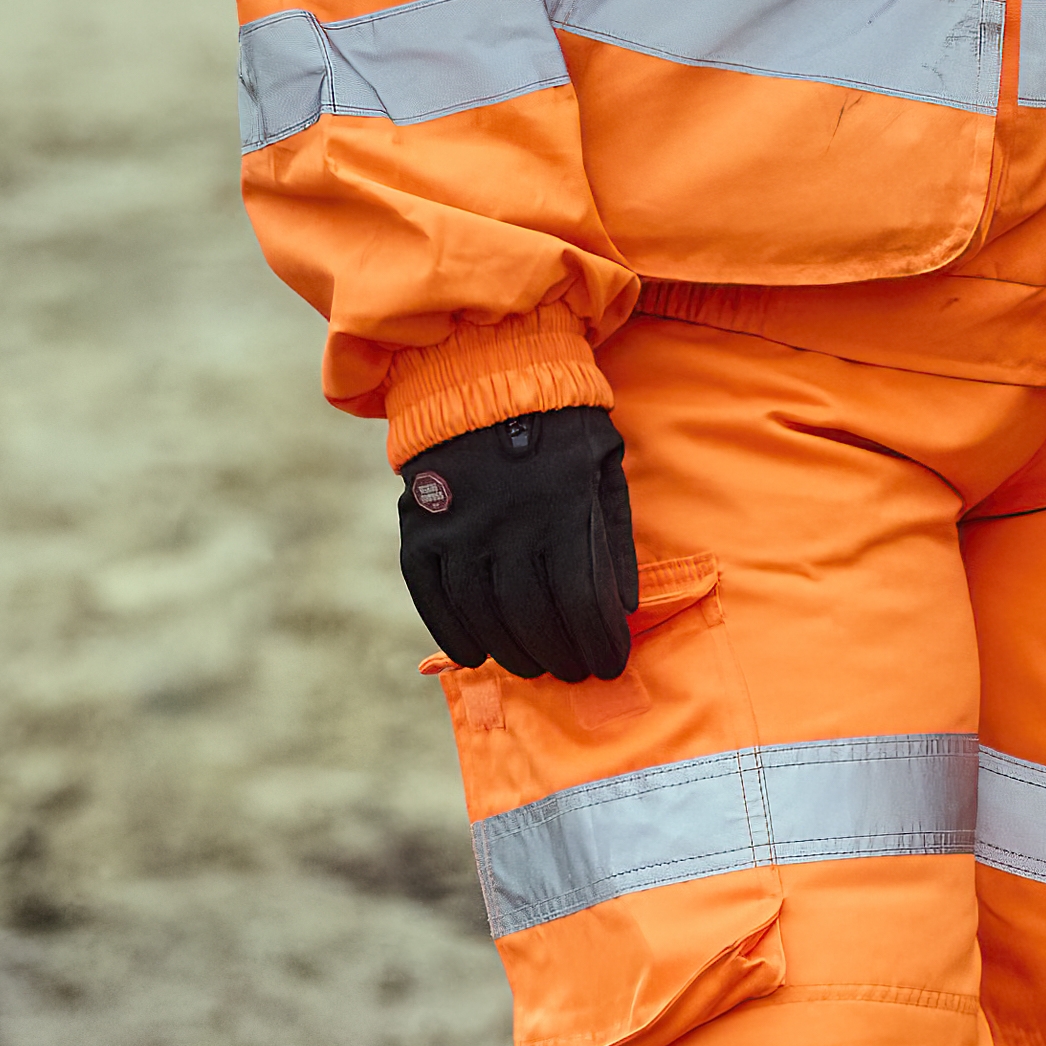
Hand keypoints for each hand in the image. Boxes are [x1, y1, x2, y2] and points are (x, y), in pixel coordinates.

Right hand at [398, 403, 637, 679]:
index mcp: (562, 506)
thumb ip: (614, 536)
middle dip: (560, 654)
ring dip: (512, 651)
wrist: (484, 374)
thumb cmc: (559, 425)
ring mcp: (458, 527)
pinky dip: (451, 631)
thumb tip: (625, 607)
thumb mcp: (604, 466)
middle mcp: (508, 522)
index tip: (610, 664)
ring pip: (483, 613)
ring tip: (535, 666)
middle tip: (574, 672)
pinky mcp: (420, 528)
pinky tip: (476, 653)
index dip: (598, 642)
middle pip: (533, 616)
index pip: (581, 600)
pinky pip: (431, 596)